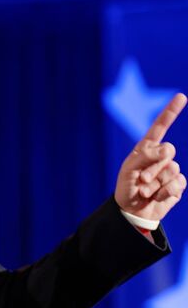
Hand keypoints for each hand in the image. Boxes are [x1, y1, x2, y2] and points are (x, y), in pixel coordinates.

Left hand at [115, 93, 186, 220]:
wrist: (132, 211)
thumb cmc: (126, 187)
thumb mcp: (129, 170)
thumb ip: (146, 156)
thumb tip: (167, 149)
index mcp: (146, 149)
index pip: (160, 127)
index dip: (171, 112)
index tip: (181, 96)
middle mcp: (160, 157)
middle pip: (168, 152)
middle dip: (154, 167)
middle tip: (141, 179)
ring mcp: (170, 170)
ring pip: (173, 170)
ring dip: (156, 183)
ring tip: (146, 191)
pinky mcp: (177, 185)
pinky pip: (178, 184)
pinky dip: (165, 192)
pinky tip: (157, 197)